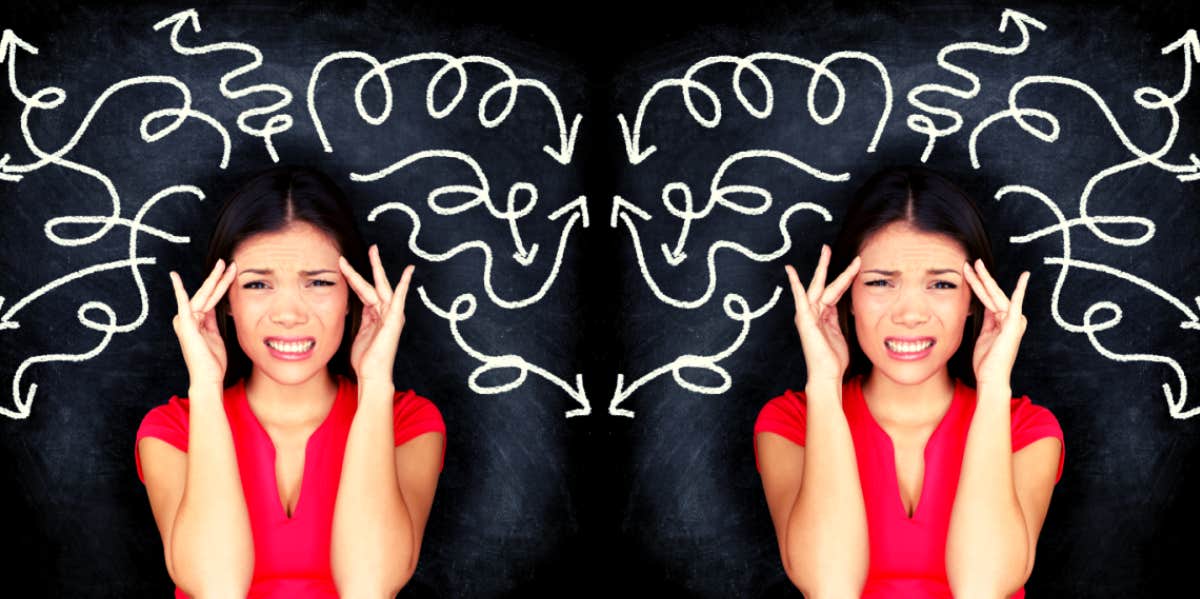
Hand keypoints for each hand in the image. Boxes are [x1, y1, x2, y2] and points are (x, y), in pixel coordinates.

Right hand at [168, 259, 237, 387]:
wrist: (208, 377)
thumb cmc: (212, 361)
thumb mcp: (215, 336)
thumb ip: (212, 321)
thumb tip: (213, 308)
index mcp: (198, 320)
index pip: (212, 298)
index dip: (222, 284)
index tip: (231, 272)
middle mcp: (190, 318)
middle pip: (208, 293)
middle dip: (219, 277)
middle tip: (228, 262)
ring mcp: (186, 320)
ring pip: (204, 294)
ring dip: (215, 279)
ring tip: (224, 265)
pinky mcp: (185, 323)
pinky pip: (182, 303)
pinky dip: (179, 290)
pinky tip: (175, 277)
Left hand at [338, 244, 413, 384]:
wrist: (373, 374)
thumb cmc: (366, 359)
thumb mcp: (359, 333)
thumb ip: (361, 318)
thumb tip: (356, 307)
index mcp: (375, 315)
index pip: (365, 291)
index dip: (356, 277)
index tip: (347, 265)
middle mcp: (385, 312)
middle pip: (376, 284)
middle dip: (373, 265)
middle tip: (371, 247)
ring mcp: (391, 315)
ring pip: (382, 286)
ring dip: (377, 268)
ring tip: (374, 251)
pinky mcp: (395, 320)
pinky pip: (398, 298)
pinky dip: (404, 284)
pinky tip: (408, 271)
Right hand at [785, 244, 861, 383]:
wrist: (826, 374)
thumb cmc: (833, 358)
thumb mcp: (840, 332)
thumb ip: (837, 317)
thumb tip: (842, 304)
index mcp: (823, 315)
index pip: (833, 291)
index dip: (842, 277)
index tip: (851, 265)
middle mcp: (813, 312)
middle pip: (823, 283)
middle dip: (826, 265)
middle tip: (827, 247)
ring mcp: (808, 315)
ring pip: (817, 286)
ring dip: (822, 268)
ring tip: (825, 250)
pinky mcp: (804, 320)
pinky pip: (800, 298)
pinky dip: (795, 284)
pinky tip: (790, 272)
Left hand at [962, 258, 1029, 388]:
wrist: (991, 377)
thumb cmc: (986, 361)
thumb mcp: (984, 336)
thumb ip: (987, 320)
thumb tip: (985, 307)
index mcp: (1001, 321)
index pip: (987, 298)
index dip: (977, 285)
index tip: (968, 272)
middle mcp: (1009, 318)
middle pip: (991, 293)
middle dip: (980, 277)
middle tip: (970, 262)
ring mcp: (1013, 320)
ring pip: (995, 295)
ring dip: (984, 279)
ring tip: (975, 264)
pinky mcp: (1014, 324)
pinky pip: (1016, 304)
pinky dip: (1020, 290)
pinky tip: (1024, 277)